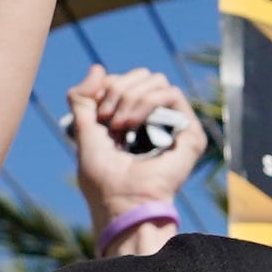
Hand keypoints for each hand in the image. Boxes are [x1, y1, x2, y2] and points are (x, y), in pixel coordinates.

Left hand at [67, 67, 205, 239]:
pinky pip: (171, 93)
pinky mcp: (188, 132)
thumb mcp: (84, 133)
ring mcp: (172, 125)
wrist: (123, 204)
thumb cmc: (103, 180)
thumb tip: (98, 67)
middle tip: (108, 122)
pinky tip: (133, 124)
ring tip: (120, 126)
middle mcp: (154, 121)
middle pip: (142, 76)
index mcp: (132, 121)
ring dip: (131, 97)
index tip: (98, 114)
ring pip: (156, 81)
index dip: (108, 87)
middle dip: (118, 90)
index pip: (125, 81)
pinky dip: (147, 101)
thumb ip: (83, 100)